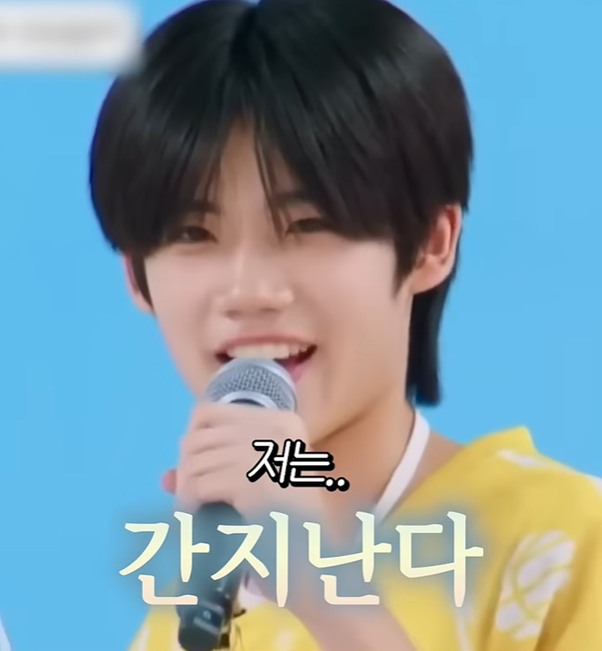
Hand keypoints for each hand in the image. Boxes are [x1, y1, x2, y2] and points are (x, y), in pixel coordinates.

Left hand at [162, 402, 326, 520]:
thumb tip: (165, 477)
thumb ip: (214, 470)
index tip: (194, 471)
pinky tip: (194, 520)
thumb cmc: (286, 522)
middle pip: (198, 437)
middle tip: (188, 499)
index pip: (208, 412)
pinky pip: (198, 486)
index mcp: (282, 421)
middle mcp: (277, 429)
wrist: (313, 562)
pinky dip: (188, 505)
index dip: (192, 442)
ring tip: (190, 512)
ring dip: (184, 490)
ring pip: (194, 461)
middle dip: (185, 470)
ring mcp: (267, 454)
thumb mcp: (253, 484)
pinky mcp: (254, 483)